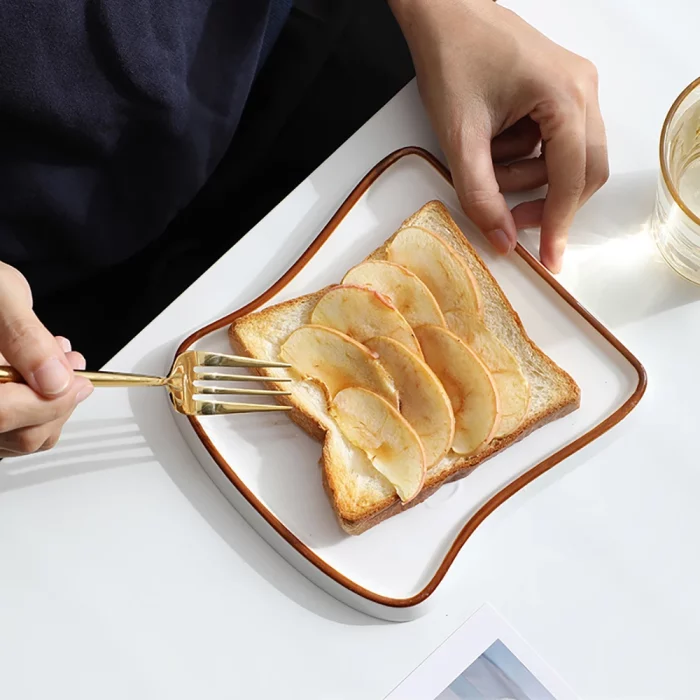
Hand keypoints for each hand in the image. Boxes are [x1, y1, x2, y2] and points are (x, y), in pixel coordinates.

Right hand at [0, 263, 92, 456]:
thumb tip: (55, 382)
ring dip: (57, 402)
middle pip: (21, 433)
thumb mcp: (4, 299)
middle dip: (59, 399)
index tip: (76, 379)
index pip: (3, 414)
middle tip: (69, 362)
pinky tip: (50, 375)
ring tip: (60, 362)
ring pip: (27, 438)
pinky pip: (26, 431)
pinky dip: (48, 406)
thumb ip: (26, 339)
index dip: (48, 402)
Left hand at [390, 0, 608, 271]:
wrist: (444, 14)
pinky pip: (555, 141)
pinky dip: (527, 157)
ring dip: (529, 177)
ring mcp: (575, 87)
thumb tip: (504, 240)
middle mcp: (582, 90)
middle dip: (547, 202)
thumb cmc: (452, 59)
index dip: (558, 224)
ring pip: (569, 158)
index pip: (572, 177)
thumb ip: (481, 195)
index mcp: (565, 97)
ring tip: (487, 167)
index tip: (549, 259)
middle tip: (513, 222)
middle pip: (584, 170)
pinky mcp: (560, 89)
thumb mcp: (460, 138)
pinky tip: (495, 146)